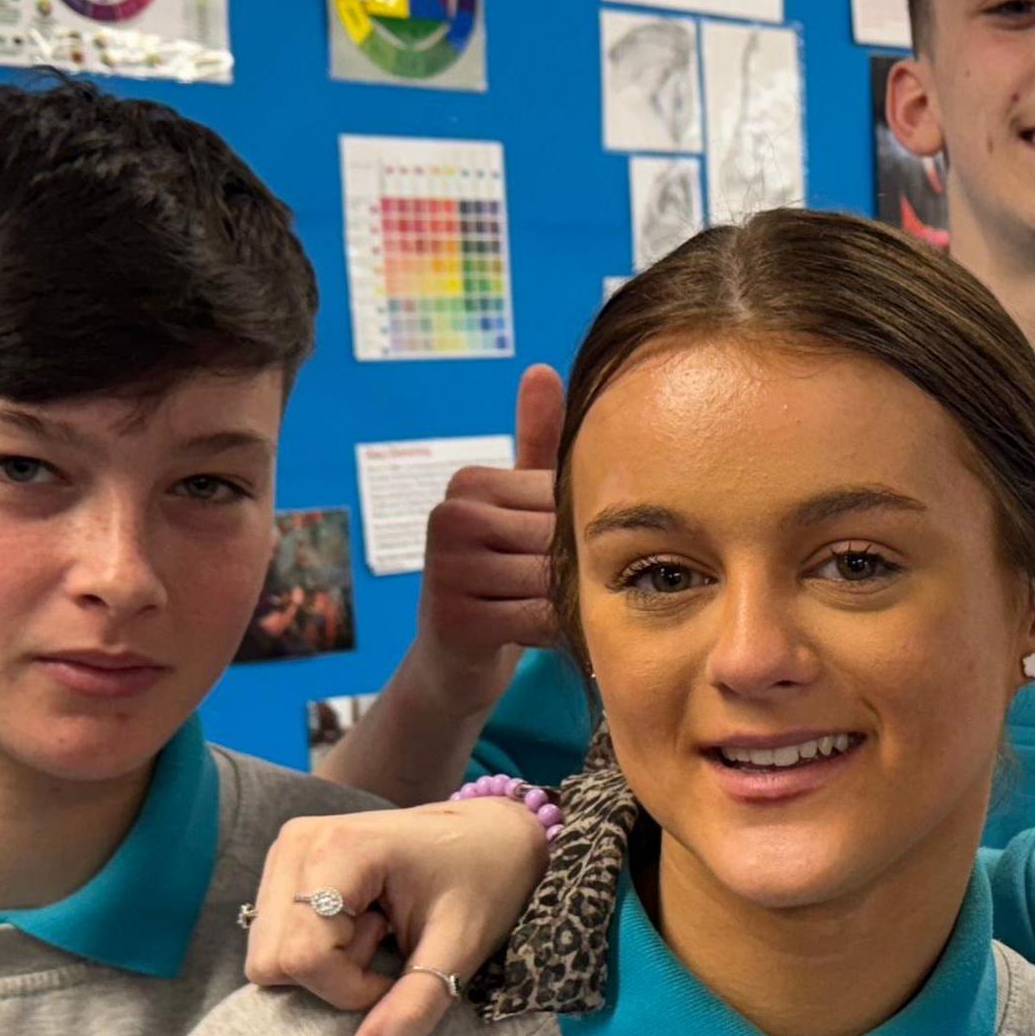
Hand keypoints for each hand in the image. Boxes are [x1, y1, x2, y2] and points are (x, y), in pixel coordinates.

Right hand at [245, 798, 554, 1035]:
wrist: (494, 834)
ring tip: (380, 929)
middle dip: (333, 976)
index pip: (303, 955)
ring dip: (326, 964)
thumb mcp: (460, 950)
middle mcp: (298, 843)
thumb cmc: (486, 881)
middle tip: (388, 943)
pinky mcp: (285, 869)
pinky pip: (277, 942)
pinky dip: (319, 951)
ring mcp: (286, 853)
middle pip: (273, 961)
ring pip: (269, 956)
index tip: (400, 970)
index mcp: (339, 848)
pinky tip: (363, 922)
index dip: (349, 987)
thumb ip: (414, 1008)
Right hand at [405, 362, 564, 694]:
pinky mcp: (454, 621)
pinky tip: (558, 638)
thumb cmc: (500, 580)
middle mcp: (450, 518)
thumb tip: (542, 369)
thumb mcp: (518, 508)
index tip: (584, 555)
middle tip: (588, 592)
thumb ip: (536, 444)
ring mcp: (446, 569)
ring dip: (577, 602)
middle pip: (561, 536)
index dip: (586, 530)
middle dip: (585, 568)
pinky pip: (541, 619)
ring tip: (573, 613)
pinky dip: (563, 633)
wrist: (452, 666)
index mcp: (469, 483)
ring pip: (556, 579)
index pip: (562, 494)